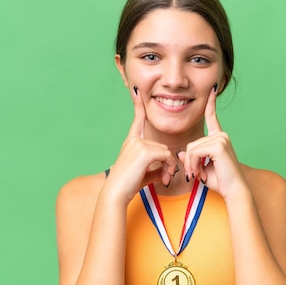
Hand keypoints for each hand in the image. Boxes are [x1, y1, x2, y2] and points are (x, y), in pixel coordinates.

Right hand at [107, 87, 178, 201]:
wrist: (116, 192)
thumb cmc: (127, 185)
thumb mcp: (143, 174)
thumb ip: (156, 170)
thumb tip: (167, 172)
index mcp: (131, 142)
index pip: (137, 121)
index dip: (138, 107)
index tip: (137, 92)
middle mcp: (134, 140)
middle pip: (162, 146)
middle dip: (167, 163)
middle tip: (166, 177)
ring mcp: (138, 144)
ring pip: (166, 152)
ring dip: (169, 167)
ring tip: (164, 180)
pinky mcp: (144, 151)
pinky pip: (166, 156)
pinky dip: (169, 168)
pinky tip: (164, 178)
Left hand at [178, 84, 246, 197]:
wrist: (234, 191)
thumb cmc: (220, 181)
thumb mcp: (201, 168)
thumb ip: (191, 158)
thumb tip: (181, 153)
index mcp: (219, 138)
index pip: (212, 117)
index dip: (210, 104)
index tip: (212, 89)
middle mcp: (221, 135)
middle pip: (192, 143)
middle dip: (190, 161)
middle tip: (196, 174)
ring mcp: (221, 139)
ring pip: (192, 148)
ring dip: (192, 165)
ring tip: (200, 174)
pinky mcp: (218, 145)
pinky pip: (195, 152)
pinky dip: (194, 164)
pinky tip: (201, 172)